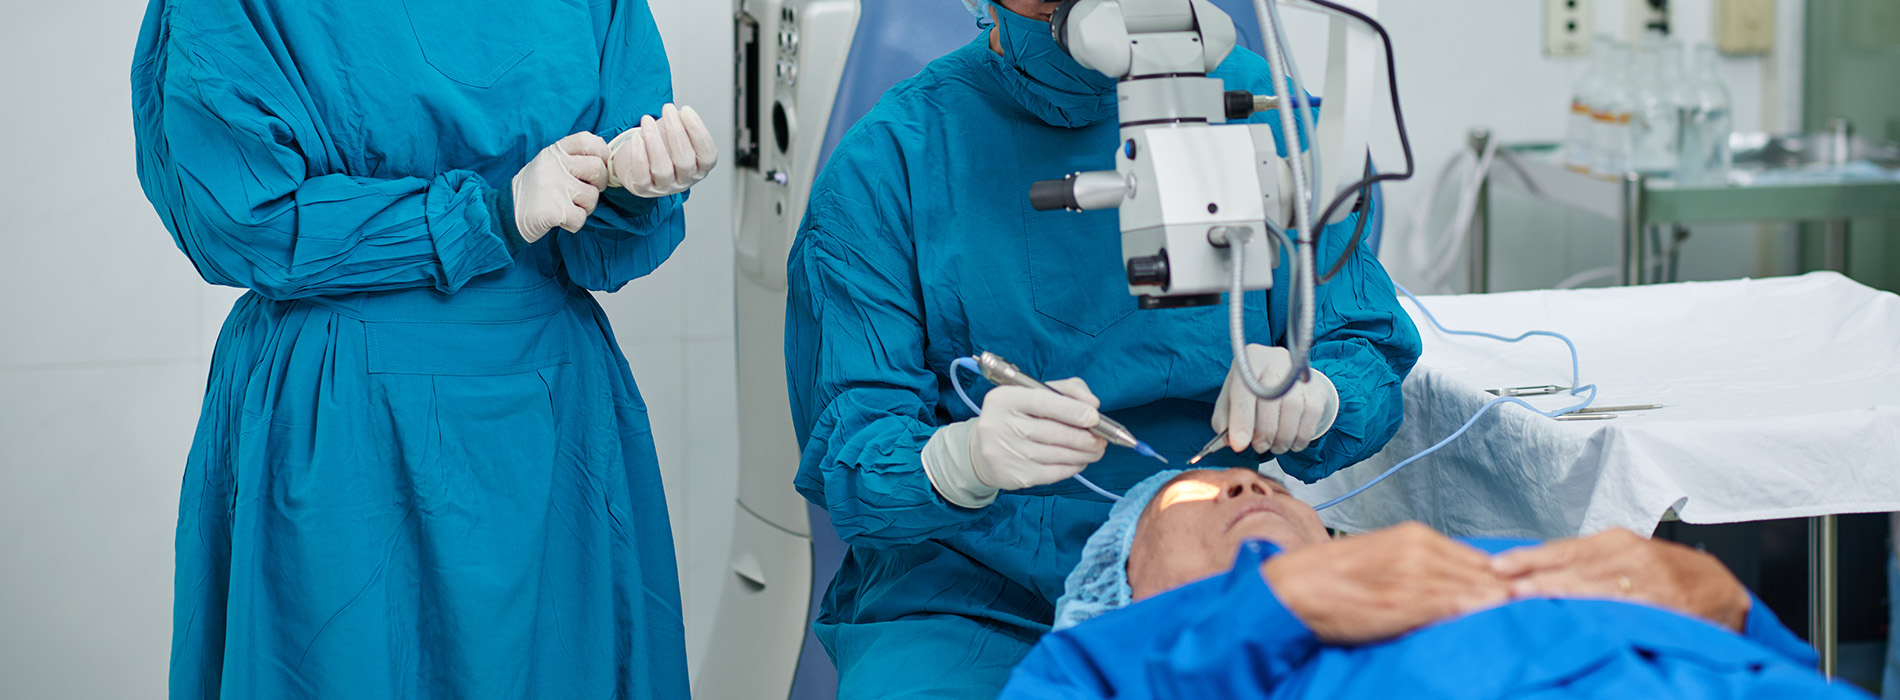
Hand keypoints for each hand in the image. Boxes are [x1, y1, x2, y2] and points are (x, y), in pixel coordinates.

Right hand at [512, 132, 610, 242]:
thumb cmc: (536, 189)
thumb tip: (607, 159)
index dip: (602, 153)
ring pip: (592, 196)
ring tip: (568, 207)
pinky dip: (573, 224)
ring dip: (585, 207)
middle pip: (597, 168)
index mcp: (554, 152)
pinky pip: (581, 218)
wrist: (507, 213)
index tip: (601, 165)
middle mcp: (554, 165)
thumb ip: (573, 158)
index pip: (587, 140)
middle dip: (599, 184)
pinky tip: (560, 220)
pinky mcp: (553, 210)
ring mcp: (554, 187)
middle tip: (585, 192)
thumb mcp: (549, 164)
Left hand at [608, 103, 718, 197]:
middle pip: (685, 161)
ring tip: (647, 120)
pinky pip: (642, 176)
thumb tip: (681, 114)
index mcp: (700, 168)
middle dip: (676, 132)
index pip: (707, 155)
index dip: (698, 132)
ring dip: (654, 142)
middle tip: (668, 109)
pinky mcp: (644, 189)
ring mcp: (664, 187)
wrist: (637, 162)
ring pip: (663, 169)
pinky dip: (639, 156)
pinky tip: (637, 137)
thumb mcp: (677, 134)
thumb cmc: (662, 146)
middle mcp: (685, 180)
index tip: (686, 110)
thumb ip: (682, 125)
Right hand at [971, 378, 1108, 489]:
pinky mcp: (1013, 475)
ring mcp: (1005, 453)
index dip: (1072, 410)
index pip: (1042, 401)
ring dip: (1083, 454)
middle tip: (1102, 439)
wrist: (982, 448)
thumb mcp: (1036, 394)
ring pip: (1056, 455)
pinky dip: (1072, 467)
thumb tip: (1093, 404)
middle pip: (1053, 432)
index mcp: (1004, 398)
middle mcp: (999, 424)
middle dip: (1084, 437)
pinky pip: (1053, 473)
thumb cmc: (1017, 417)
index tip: (1094, 417)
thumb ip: (1068, 390)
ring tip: (1096, 450)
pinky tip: (1080, 461)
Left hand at [1212, 344, 1339, 453]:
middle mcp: (1276, 360)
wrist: (1282, 378)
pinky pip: (1312, 415)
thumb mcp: (1230, 399)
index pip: (1245, 391)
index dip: (1242, 420)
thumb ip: (1224, 420)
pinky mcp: (1316, 388)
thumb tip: (1228, 442)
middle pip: (1272, 401)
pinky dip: (1301, 436)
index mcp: (1250, 360)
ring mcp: (1299, 373)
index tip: (1239, 445)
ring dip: (1283, 437)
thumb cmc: (1251, 392)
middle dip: (1265, 432)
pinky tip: (1291, 443)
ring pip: (1294, 408)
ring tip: (1275, 446)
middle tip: (1260, 446)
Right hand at [1262, 523, 1509, 643]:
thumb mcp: (1378, 557)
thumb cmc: (1329, 578)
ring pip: (1472, 589)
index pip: (1474, 558)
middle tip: (1539, 599)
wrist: (1292, 590)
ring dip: (1500, 601)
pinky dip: (1474, 613)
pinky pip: (1449, 608)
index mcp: (1414, 537)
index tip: (1524, 588)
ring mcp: (1413, 578)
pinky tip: (1491, 619)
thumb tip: (1448, 582)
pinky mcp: (1404, 605)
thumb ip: (1415, 565)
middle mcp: (1419, 551)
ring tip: (1528, 612)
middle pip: (1481, 572)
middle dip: (1509, 588)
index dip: (1501, 576)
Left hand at [1490, 528, 1752, 631]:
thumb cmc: (1662, 575)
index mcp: (1614, 542)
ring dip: (1562, 595)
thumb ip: (1583, 565)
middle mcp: (1630, 555)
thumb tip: (1527, 575)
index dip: (1529, 558)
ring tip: (1531, 601)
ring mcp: (1650, 580)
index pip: (1562, 549)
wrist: (1721, 590)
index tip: (1499, 567)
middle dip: (1539, 579)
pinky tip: (1583, 618)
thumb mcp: (1623, 559)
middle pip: (1575, 567)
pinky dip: (1605, 611)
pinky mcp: (1669, 604)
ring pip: (1598, 586)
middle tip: (1508, 589)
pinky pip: (1630, 608)